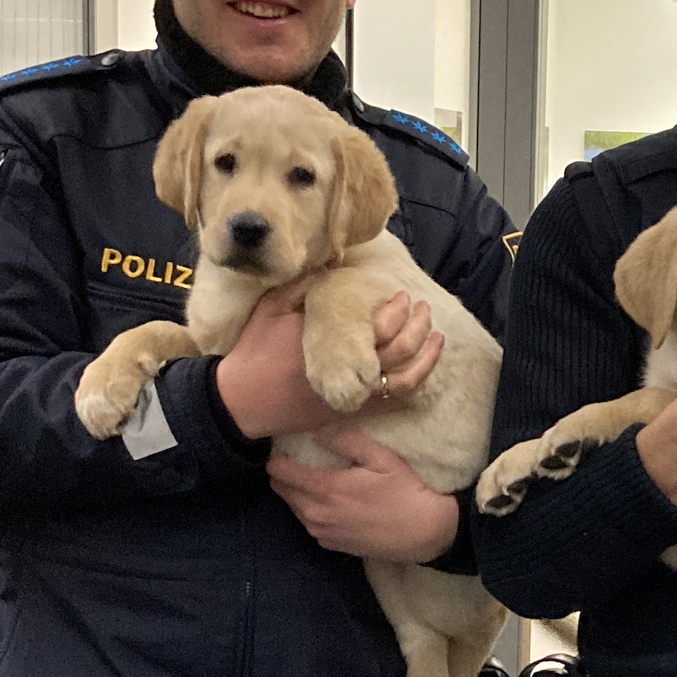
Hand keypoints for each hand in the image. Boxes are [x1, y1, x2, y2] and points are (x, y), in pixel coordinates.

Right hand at [216, 284, 441, 440]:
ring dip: (425, 360)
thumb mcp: (270, 309)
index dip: (396, 311)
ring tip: (436, 340)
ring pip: (403, 381)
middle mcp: (345, 371)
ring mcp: (349, 395)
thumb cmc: (253, 352)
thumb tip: (329, 264)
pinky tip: (423, 374)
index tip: (402, 296)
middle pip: (398, 352)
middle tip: (424, 312)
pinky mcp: (348, 412)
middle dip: (418, 329)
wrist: (240, 402)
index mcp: (328, 342)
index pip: (377, 327)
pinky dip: (411, 390)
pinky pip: (390, 405)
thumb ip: (300, 286)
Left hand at [269, 427, 458, 560]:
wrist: (423, 532)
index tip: (285, 447)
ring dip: (297, 493)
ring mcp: (321, 532)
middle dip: (283, 474)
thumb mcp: (381, 457)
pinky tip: (331, 503)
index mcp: (325, 488)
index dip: (277, 457)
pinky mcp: (330, 544)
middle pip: (280, 490)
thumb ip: (347, 441)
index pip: (279, 472)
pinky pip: (309, 523)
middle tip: (298, 460)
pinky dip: (311, 510)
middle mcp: (316, 513)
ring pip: (293, 508)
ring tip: (314, 479)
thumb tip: (318, 432)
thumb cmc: (404, 491)